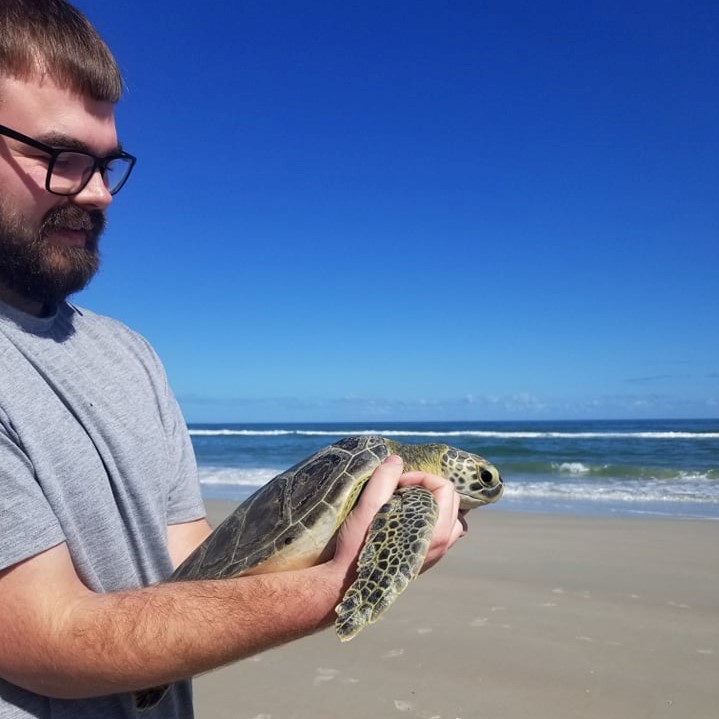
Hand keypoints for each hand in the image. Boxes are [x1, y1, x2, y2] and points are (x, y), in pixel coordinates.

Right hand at [331, 455, 464, 582]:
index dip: (421, 477)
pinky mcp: (426, 560)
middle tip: (401, 489)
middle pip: (453, 501)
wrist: (347, 582)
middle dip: (429, 487)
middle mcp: (441, 543)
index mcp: (434, 529)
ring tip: (410, 502)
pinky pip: (443, 534)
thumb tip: (396, 460)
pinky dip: (433, 520)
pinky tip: (407, 519)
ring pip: (453, 520)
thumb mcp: (368, 506)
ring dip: (436, 505)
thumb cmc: (358, 545)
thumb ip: (384, 478)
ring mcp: (435, 553)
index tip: (398, 482)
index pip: (445, 488)